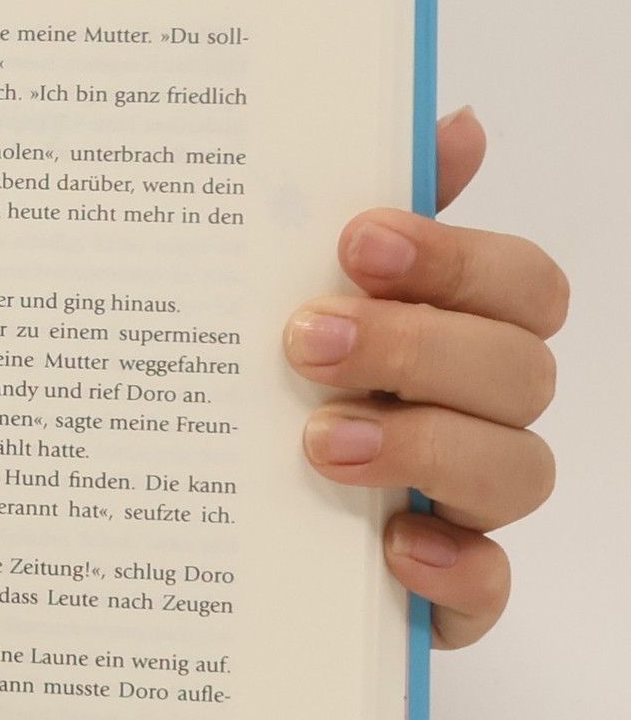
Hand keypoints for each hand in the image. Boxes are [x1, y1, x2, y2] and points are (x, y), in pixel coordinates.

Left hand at [285, 108, 565, 646]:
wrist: (199, 535)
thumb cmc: (270, 396)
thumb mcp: (287, 298)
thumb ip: (367, 219)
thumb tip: (451, 123)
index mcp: (457, 335)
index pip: (519, 285)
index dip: (454, 257)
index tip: (354, 241)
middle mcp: (477, 417)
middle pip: (520, 371)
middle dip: (416, 347)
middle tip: (305, 340)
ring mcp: (467, 508)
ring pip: (517, 471)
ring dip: (426, 447)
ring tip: (320, 441)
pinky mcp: (445, 595)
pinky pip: (487, 588)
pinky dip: (452, 569)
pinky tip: (388, 549)